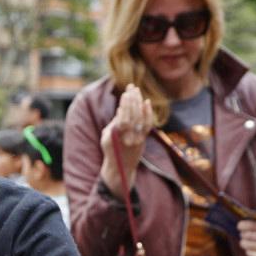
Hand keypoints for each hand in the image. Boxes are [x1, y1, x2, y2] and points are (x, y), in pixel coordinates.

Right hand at [97, 84, 153, 200]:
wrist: (120, 168)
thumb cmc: (111, 149)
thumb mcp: (107, 137)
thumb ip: (115, 123)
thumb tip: (123, 107)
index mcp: (115, 138)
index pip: (123, 120)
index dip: (125, 107)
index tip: (125, 94)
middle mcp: (127, 139)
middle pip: (132, 116)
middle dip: (132, 100)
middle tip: (132, 87)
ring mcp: (136, 140)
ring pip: (140, 119)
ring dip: (138, 103)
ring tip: (136, 91)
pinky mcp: (143, 141)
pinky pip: (147, 125)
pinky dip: (147, 113)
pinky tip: (146, 102)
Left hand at [237, 211, 255, 255]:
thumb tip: (247, 217)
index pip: (253, 225)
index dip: (243, 225)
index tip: (240, 225)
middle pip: (248, 235)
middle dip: (243, 234)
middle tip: (242, 233)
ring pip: (248, 245)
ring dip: (244, 242)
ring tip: (244, 240)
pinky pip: (252, 255)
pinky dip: (249, 251)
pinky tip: (250, 248)